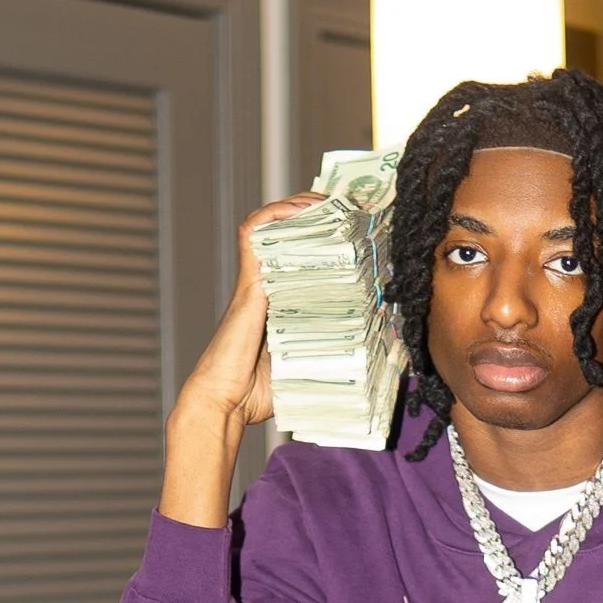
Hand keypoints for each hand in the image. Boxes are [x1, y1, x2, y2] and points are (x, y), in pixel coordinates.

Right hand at [158, 193, 322, 528]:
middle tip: (348, 205)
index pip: (303, 254)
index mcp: (282, 300)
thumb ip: (330, 356)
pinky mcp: (248, 285)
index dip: (324, 234)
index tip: (355, 225)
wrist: (225, 404)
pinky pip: (255, 236)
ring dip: (298, 205)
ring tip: (327, 198)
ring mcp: (256, 282)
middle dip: (317, 212)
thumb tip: (376, 359)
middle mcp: (268, 285)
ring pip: (272, 225)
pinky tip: (300, 208)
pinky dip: (275, 215)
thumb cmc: (258, 394)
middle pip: (289, 232)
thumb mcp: (305, 369)